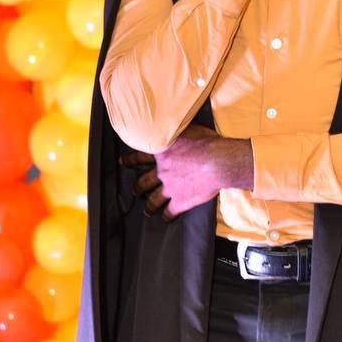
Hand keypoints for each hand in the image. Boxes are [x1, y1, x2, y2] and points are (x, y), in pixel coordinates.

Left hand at [119, 126, 252, 221]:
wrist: (218, 161)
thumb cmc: (207, 142)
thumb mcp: (188, 129)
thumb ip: (177, 131)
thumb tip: (174, 123)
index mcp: (162, 152)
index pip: (139, 155)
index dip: (130, 159)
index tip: (122, 162)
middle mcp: (162, 171)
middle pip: (144, 181)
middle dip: (138, 187)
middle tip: (135, 190)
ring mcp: (170, 187)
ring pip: (154, 199)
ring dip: (149, 205)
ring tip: (147, 210)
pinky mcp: (180, 201)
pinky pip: (170, 211)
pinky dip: (167, 216)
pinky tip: (166, 218)